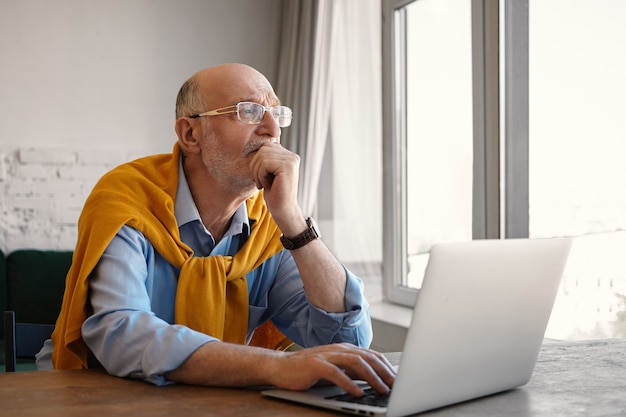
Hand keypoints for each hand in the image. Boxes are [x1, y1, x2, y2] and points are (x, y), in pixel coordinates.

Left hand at [247, 142, 302, 230]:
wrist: (283, 210)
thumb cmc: (274, 193)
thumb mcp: (268, 172)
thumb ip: (266, 158)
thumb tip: (253, 145)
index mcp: (289, 156)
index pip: (266, 145)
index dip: (257, 160)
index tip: (259, 175)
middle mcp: (292, 156)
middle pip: (263, 149)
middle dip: (255, 165)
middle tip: (259, 180)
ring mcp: (291, 161)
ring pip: (263, 156)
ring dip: (257, 172)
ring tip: (262, 183)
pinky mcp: (287, 167)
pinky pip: (265, 163)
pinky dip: (260, 175)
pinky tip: (265, 185)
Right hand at [267, 343, 395, 396]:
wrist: (280, 367)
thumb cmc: (308, 370)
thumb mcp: (335, 369)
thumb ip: (352, 372)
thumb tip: (374, 380)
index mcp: (345, 349)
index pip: (372, 355)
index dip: (387, 367)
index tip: (399, 380)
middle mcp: (338, 349)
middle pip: (367, 357)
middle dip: (385, 371)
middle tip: (397, 386)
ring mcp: (327, 355)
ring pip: (355, 362)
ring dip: (371, 376)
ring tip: (381, 389)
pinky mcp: (315, 364)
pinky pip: (335, 373)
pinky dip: (348, 383)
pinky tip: (357, 392)